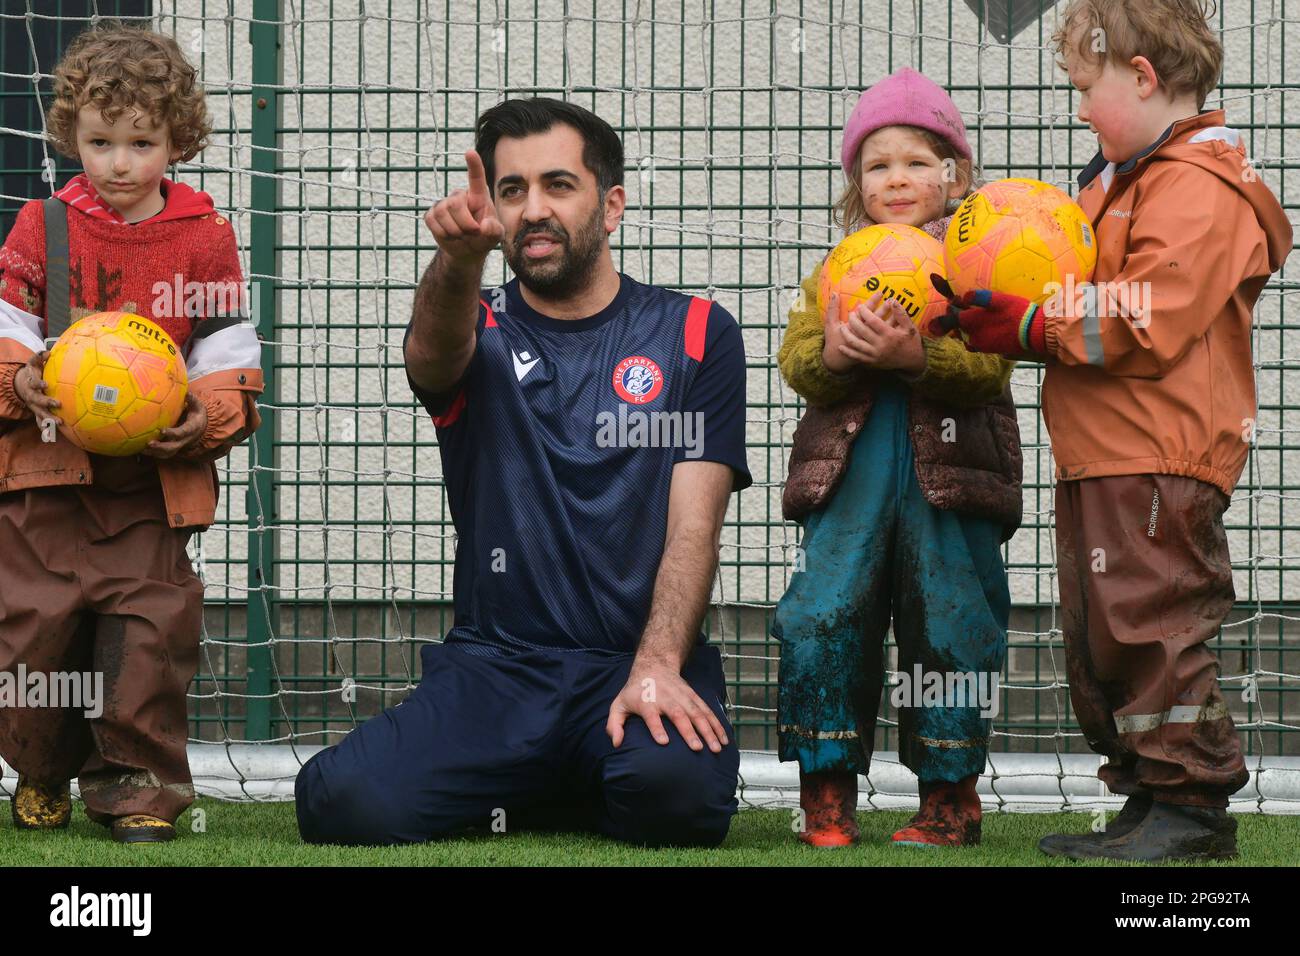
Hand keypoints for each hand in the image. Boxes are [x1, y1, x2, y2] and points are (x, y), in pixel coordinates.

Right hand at [12, 350, 60, 427]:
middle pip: (38, 401)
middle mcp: (31, 396)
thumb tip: (48, 352)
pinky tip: (50, 435)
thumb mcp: (33, 364)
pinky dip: (44, 428)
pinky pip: (40, 422)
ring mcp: (33, 406)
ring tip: (58, 423)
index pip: (34, 384)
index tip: (46, 384)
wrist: (21, 386)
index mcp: (31, 384)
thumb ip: (39, 357)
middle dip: (47, 403)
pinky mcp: (36, 413)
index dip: (39, 384)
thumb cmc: (32, 373)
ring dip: (48, 419)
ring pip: (40, 414)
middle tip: (58, 404)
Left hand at [142, 393, 206, 457]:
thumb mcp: (197, 406)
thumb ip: (192, 400)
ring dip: (155, 452)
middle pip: (173, 447)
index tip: (161, 430)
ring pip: (168, 453)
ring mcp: (179, 445)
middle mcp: (185, 440)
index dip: (172, 433)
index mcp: (191, 429)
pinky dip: (153, 454)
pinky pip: (164, 454)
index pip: (181, 433)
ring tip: (142, 450)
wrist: (202, 428)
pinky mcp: (174, 447)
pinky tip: (142, 451)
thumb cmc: (197, 415)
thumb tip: (187, 392)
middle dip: (161, 447)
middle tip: (149, 443)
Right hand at [423, 149, 504, 263]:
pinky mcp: (432, 214)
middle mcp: (460, 195)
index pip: (476, 177)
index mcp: (478, 195)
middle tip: (473, 233)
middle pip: (455, 204)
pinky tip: (451, 235)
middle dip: (465, 224)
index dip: (473, 165)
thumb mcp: (495, 236)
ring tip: (462, 235)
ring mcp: (443, 204)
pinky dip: (443, 234)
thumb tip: (483, 225)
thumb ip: (494, 231)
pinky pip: (432, 221)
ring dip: (454, 230)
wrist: (468, 250)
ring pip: (442, 213)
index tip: (470, 152)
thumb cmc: (484, 237)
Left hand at [606, 661, 728, 752]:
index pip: (652, 716)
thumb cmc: (635, 691)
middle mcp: (666, 699)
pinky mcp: (694, 697)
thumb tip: (616, 743)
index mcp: (647, 703)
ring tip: (717, 747)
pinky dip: (717, 724)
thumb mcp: (619, 704)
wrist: (654, 665)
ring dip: (709, 730)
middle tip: (697, 748)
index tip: (663, 741)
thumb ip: (614, 724)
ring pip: (698, 713)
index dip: (657, 728)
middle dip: (689, 732)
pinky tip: (724, 738)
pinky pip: (708, 711)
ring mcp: (682, 697)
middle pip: (679, 715)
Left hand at [822, 291, 924, 372]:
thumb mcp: (910, 327)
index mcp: (889, 334)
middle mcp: (881, 344)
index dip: (865, 312)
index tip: (860, 306)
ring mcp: (875, 354)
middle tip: (850, 314)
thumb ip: (901, 314)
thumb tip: (892, 300)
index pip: (873, 321)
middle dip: (853, 321)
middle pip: (862, 330)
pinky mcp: (872, 362)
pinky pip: (857, 357)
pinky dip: (848, 352)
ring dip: (847, 335)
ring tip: (841, 327)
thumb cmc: (911, 341)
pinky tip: (841, 347)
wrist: (913, 361)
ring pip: (856, 344)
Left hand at [929, 274, 1045, 357]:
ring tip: (973, 315)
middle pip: (957, 326)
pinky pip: (974, 342)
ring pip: (965, 334)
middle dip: (956, 315)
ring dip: (965, 326)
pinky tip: (982, 328)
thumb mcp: (999, 299)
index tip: (953, 300)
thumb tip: (964, 296)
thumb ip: (979, 297)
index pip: (950, 317)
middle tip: (962, 304)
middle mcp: (971, 336)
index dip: (950, 307)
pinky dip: (974, 335)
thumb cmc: (1017, 313)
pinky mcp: (988, 350)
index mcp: (970, 322)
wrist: (1034, 333)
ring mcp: (979, 345)